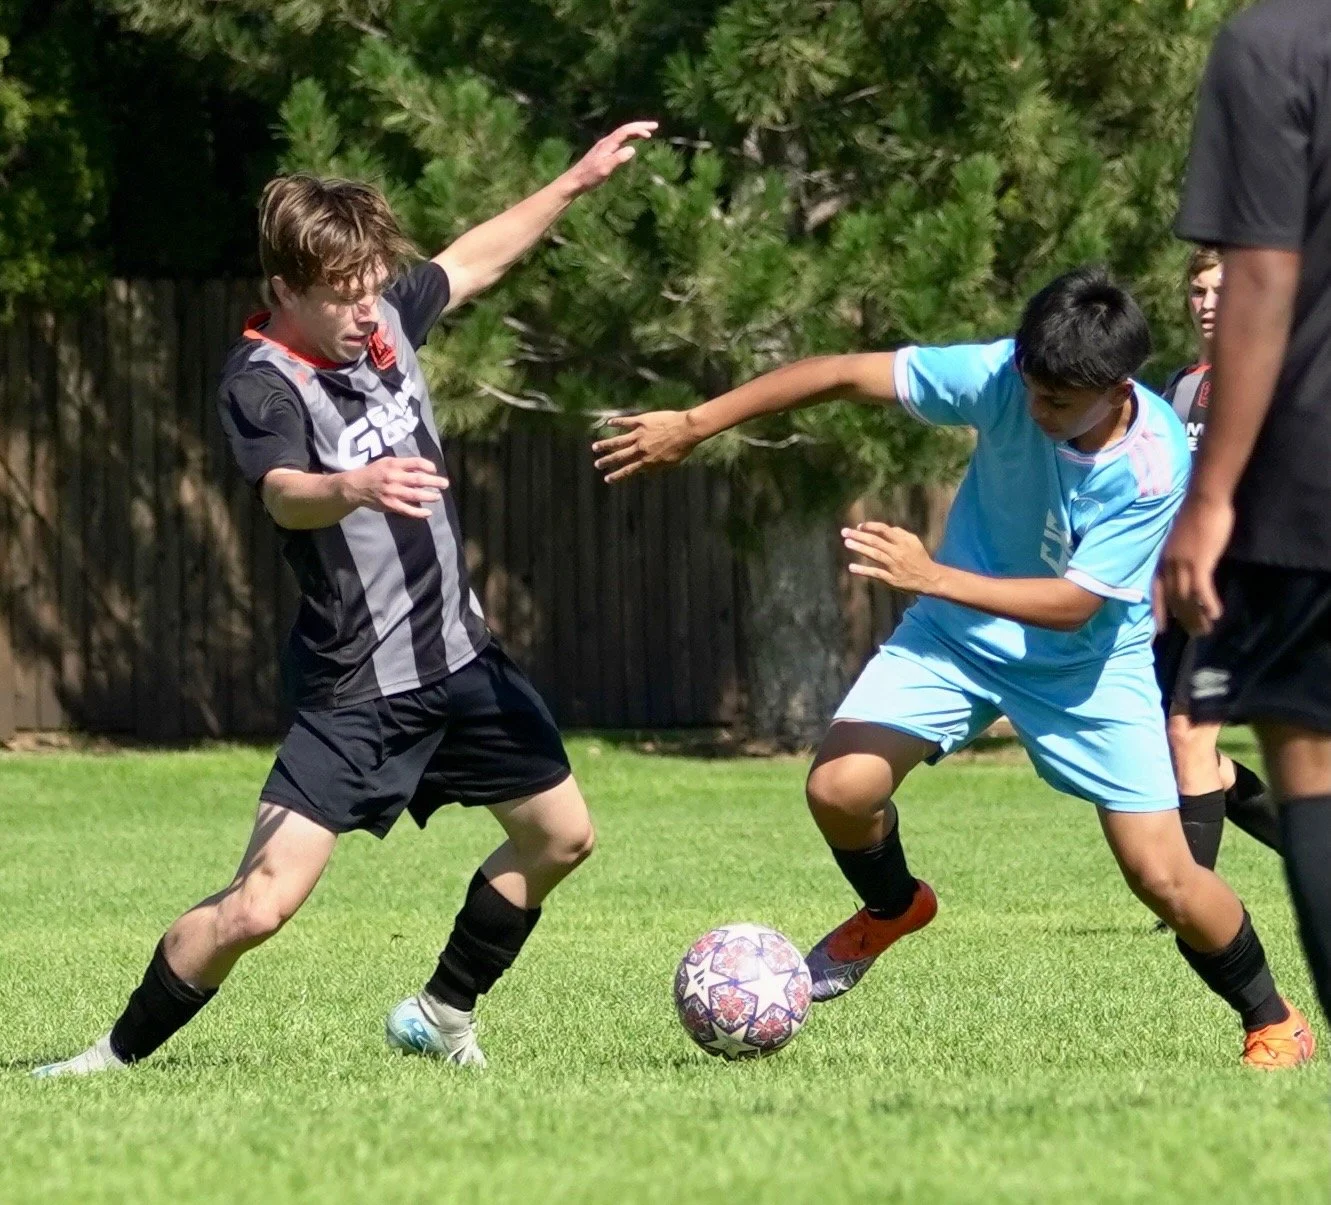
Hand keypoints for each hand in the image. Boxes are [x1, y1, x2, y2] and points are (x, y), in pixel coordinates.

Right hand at [343, 456, 448, 519]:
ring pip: (415, 494)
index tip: (435, 470)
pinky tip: (428, 513)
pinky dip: (419, 512)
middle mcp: (394, 477)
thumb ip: (404, 465)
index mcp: (394, 464)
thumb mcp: (387, 462)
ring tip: (438, 497)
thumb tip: (424, 469)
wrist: (356, 486)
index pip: (415, 463)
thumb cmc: (375, 472)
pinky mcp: (390, 504)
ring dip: (429, 496)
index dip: (428, 466)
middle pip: (418, 479)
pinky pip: (407, 510)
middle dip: (434, 482)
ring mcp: (392, 492)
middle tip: (445, 484)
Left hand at [563, 121, 657, 194]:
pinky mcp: (605, 151)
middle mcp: (606, 142)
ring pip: (623, 134)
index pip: (625, 131)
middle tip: (655, 125)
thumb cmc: (589, 176)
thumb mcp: (604, 169)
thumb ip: (617, 159)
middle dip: (640, 126)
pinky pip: (620, 140)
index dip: (638, 130)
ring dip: (636, 131)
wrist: (575, 180)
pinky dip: (630, 138)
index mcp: (607, 144)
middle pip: (625, 129)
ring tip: (649, 132)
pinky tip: (634, 141)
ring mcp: (605, 146)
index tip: (650, 134)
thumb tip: (632, 149)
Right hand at [592, 411, 698, 482]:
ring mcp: (639, 435)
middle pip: (619, 456)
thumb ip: (655, 468)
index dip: (617, 475)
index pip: (628, 470)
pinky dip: (617, 423)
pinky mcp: (641, 422)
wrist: (687, 430)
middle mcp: (640, 449)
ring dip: (606, 444)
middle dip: (607, 461)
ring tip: (595, 447)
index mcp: (647, 461)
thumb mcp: (669, 463)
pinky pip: (626, 422)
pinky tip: (609, 423)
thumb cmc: (682, 448)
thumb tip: (646, 472)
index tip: (607, 479)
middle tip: (597, 464)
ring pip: (618, 441)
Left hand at [843, 523, 942, 594]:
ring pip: (874, 555)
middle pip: (876, 541)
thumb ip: (900, 533)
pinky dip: (863, 570)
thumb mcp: (913, 542)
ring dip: (860, 548)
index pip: (884, 530)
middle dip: (859, 536)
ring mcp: (894, 566)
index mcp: (903, 542)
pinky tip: (851, 567)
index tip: (859, 526)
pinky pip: (875, 573)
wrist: (930, 578)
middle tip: (844, 532)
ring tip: (847, 543)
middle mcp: (897, 553)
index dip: (870, 527)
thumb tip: (883, 529)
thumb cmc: (919, 558)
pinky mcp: (891, 579)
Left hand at [1158, 494, 1233, 634]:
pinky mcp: (1199, 563)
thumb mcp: (1181, 541)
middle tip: (1196, 634)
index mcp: (1162, 561)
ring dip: (1196, 617)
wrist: (1203, 500)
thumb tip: (1187, 569)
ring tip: (1206, 630)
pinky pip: (1201, 590)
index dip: (1159, 611)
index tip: (1162, 629)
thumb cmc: (1195, 516)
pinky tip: (1216, 614)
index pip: (1155, 592)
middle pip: (1173, 600)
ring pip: (1186, 599)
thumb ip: (1181, 557)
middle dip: (1184, 619)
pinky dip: (1208, 604)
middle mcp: (1169, 566)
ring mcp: (1182, 565)